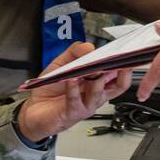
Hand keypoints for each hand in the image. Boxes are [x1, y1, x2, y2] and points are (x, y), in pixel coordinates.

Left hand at [18, 42, 132, 139]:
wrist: (33, 108)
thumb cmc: (51, 88)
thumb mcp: (63, 64)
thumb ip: (75, 52)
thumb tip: (89, 47)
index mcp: (98, 82)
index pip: (120, 74)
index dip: (125, 64)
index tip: (123, 52)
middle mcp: (96, 94)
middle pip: (119, 86)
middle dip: (120, 71)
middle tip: (114, 60)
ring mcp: (86, 105)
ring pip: (99, 91)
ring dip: (94, 77)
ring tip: (87, 68)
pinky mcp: (73, 113)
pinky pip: (76, 99)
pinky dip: (73, 88)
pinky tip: (70, 79)